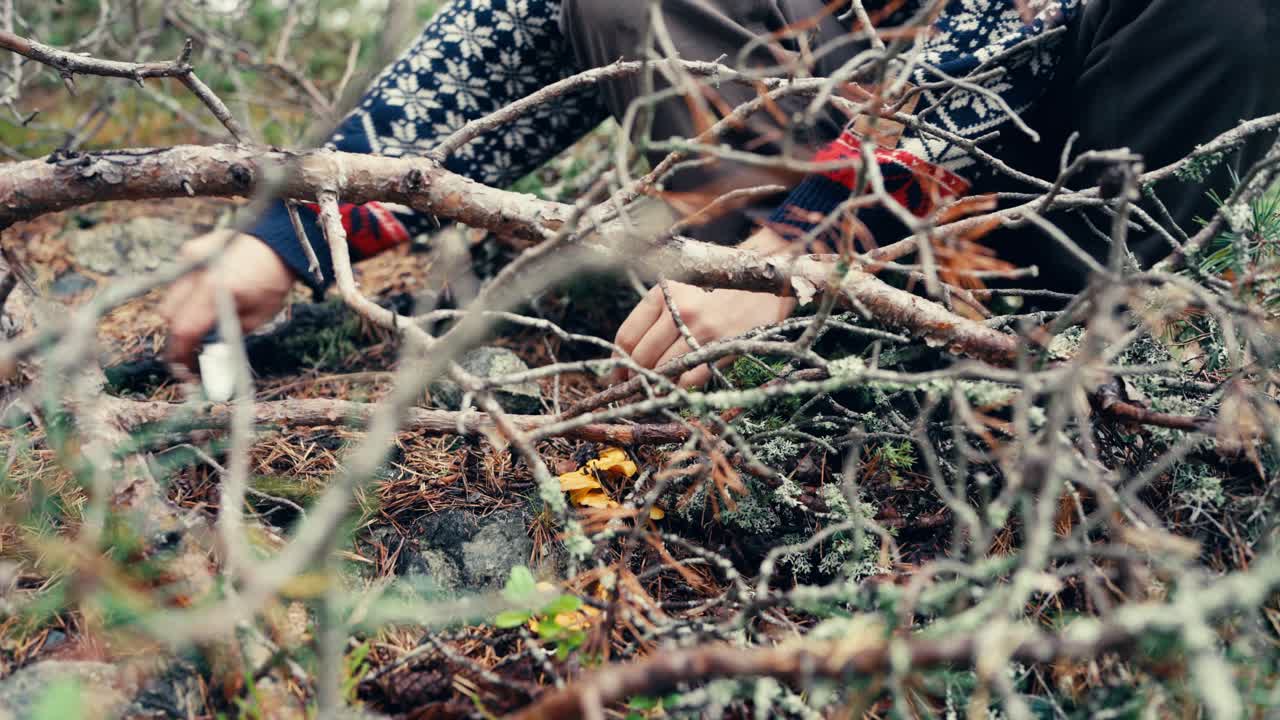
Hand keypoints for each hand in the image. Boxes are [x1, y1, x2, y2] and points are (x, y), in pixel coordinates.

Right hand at [160, 230, 295, 368]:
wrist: (277, 243)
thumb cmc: (272, 282)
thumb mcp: (256, 318)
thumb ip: (227, 336)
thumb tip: (207, 355)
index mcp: (214, 291)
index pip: (184, 329)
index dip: (181, 354)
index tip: (185, 369)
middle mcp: (195, 273)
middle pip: (169, 315)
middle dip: (179, 334)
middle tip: (194, 348)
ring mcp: (188, 259)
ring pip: (169, 298)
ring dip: (181, 314)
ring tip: (204, 320)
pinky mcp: (189, 251)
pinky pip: (178, 281)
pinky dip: (186, 294)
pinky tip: (208, 294)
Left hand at [613, 281, 795, 388]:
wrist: (767, 276)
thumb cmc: (721, 284)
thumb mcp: (683, 286)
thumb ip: (658, 313)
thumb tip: (632, 352)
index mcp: (663, 293)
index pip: (626, 336)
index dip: (617, 362)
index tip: (616, 375)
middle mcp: (678, 310)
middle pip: (641, 357)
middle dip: (633, 378)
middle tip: (632, 391)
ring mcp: (701, 329)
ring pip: (663, 370)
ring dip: (655, 386)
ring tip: (654, 393)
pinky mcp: (723, 346)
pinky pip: (690, 378)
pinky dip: (679, 389)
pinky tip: (677, 390)